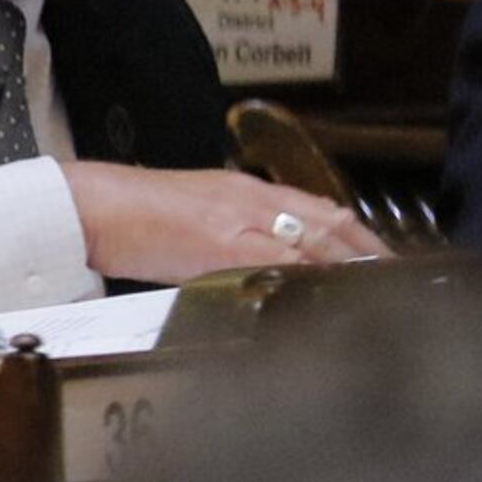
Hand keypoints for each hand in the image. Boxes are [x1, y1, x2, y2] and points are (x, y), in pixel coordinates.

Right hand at [60, 164, 387, 281]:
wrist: (88, 206)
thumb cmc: (130, 215)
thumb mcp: (192, 212)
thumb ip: (231, 228)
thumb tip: (265, 258)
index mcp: (244, 190)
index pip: (317, 210)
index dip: (356, 235)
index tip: (379, 260)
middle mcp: (249, 199)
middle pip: (325, 223)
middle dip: (363, 252)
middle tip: (393, 280)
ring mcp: (236, 221)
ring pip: (308, 240)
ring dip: (343, 265)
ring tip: (372, 289)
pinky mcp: (217, 245)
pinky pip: (275, 260)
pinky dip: (305, 275)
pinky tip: (323, 292)